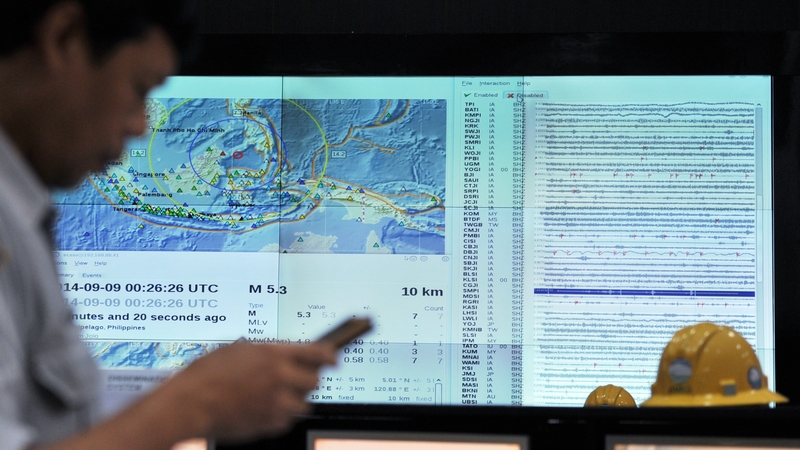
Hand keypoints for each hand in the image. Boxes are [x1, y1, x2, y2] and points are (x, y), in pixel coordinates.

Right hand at [165, 341, 336, 441]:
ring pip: (303, 404)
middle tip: (296, 378)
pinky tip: (263, 408)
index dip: (330, 356)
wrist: (189, 404)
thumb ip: (267, 353)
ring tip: (275, 395)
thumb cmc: (206, 374)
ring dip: (295, 399)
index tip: (334, 358)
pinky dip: (280, 416)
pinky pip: (286, 420)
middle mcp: (281, 378)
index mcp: (274, 355)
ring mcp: (276, 404)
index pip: (318, 353)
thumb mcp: (239, 350)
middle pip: (315, 381)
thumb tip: (285, 356)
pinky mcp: (269, 425)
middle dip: (308, 379)